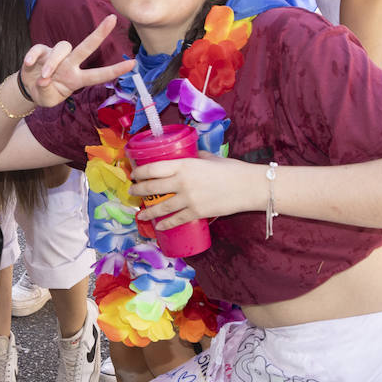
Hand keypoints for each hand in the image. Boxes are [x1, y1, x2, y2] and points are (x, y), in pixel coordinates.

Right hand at [18, 14, 134, 107]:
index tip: (133, 64)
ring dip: (52, 63)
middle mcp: (70, 65)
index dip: (115, 70)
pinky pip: (39, 49)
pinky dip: (33, 56)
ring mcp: (56, 56)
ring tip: (44, 77)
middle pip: (86, 47)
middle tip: (112, 19)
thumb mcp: (46, 100)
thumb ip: (45, 91)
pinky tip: (29, 65)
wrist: (28, 89)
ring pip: (61, 48)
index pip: (98, 75)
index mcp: (76, 79)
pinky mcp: (41, 51)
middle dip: (100, 33)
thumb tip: (43, 79)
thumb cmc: (44, 93)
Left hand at [129, 155, 258, 229]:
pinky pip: (176, 220)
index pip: (153, 168)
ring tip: (141, 214)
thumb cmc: (231, 169)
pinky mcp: (196, 212)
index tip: (134, 174)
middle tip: (132, 192)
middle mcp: (182, 181)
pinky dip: (165, 224)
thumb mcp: (210, 158)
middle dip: (139, 190)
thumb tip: (189, 154)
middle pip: (152, 187)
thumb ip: (196, 157)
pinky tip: (159, 226)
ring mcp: (188, 198)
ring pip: (161, 206)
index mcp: (184, 164)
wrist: (248, 187)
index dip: (140, 172)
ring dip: (148, 211)